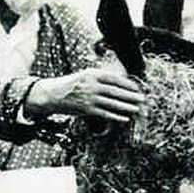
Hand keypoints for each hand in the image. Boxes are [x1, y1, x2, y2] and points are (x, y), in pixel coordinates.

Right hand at [27, 69, 146, 122]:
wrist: (52, 94)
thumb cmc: (70, 84)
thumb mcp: (84, 76)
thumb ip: (100, 78)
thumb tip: (118, 82)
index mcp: (92, 74)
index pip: (114, 78)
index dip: (127, 83)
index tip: (137, 87)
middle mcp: (92, 85)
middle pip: (115, 91)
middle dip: (130, 95)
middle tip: (142, 98)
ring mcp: (89, 98)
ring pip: (112, 103)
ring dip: (126, 106)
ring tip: (137, 109)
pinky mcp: (86, 110)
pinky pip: (104, 114)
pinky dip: (116, 116)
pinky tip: (124, 118)